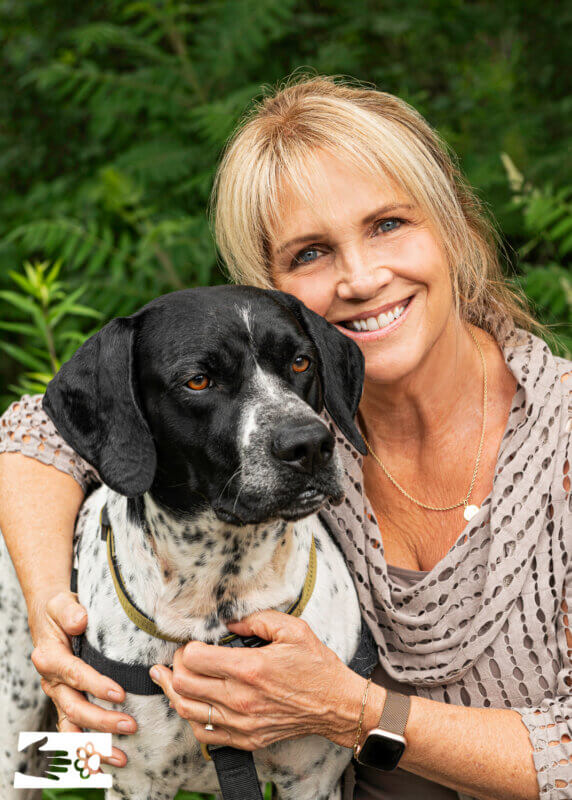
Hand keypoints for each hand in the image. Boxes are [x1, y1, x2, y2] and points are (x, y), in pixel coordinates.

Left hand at [20, 734, 70, 779]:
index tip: (68, 751)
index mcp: (42, 752)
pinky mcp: (40, 774)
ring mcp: (42, 767)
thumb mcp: (32, 746)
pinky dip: (54, 777)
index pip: (54, 751)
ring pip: (54, 768)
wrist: (18, 766)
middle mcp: (43, 760)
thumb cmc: (24, 755)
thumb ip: (39, 742)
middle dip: (63, 760)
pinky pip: (48, 776)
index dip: (61, 751)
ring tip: (68, 769)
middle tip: (71, 761)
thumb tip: (46, 737)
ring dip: (61, 768)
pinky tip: (60, 778)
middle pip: (55, 760)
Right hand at [28, 590, 136, 766]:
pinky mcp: (65, 703)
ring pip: (72, 727)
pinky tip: (102, 767)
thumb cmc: (61, 610)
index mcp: (50, 658)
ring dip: (94, 746)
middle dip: (102, 721)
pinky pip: (72, 732)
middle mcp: (51, 682)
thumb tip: (79, 621)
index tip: (120, 693)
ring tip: (120, 758)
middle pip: (75, 707)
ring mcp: (58, 696)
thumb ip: (70, 611)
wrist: (50, 618)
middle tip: (131, 725)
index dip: (96, 685)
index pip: (74, 675)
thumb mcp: (63, 603)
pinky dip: (85, 752)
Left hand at [149, 610, 365, 750]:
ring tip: (168, 678)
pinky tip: (191, 704)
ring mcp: (242, 722)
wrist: (336, 705)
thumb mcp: (292, 629)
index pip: (195, 659)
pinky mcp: (246, 738)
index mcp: (250, 668)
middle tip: (180, 657)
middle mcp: (241, 698)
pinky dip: (191, 717)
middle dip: (174, 666)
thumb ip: (257, 619)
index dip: (187, 647)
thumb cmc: (316, 666)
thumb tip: (229, 620)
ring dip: (173, 692)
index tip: (192, 642)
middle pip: (183, 684)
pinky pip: (204, 733)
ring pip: (186, 710)